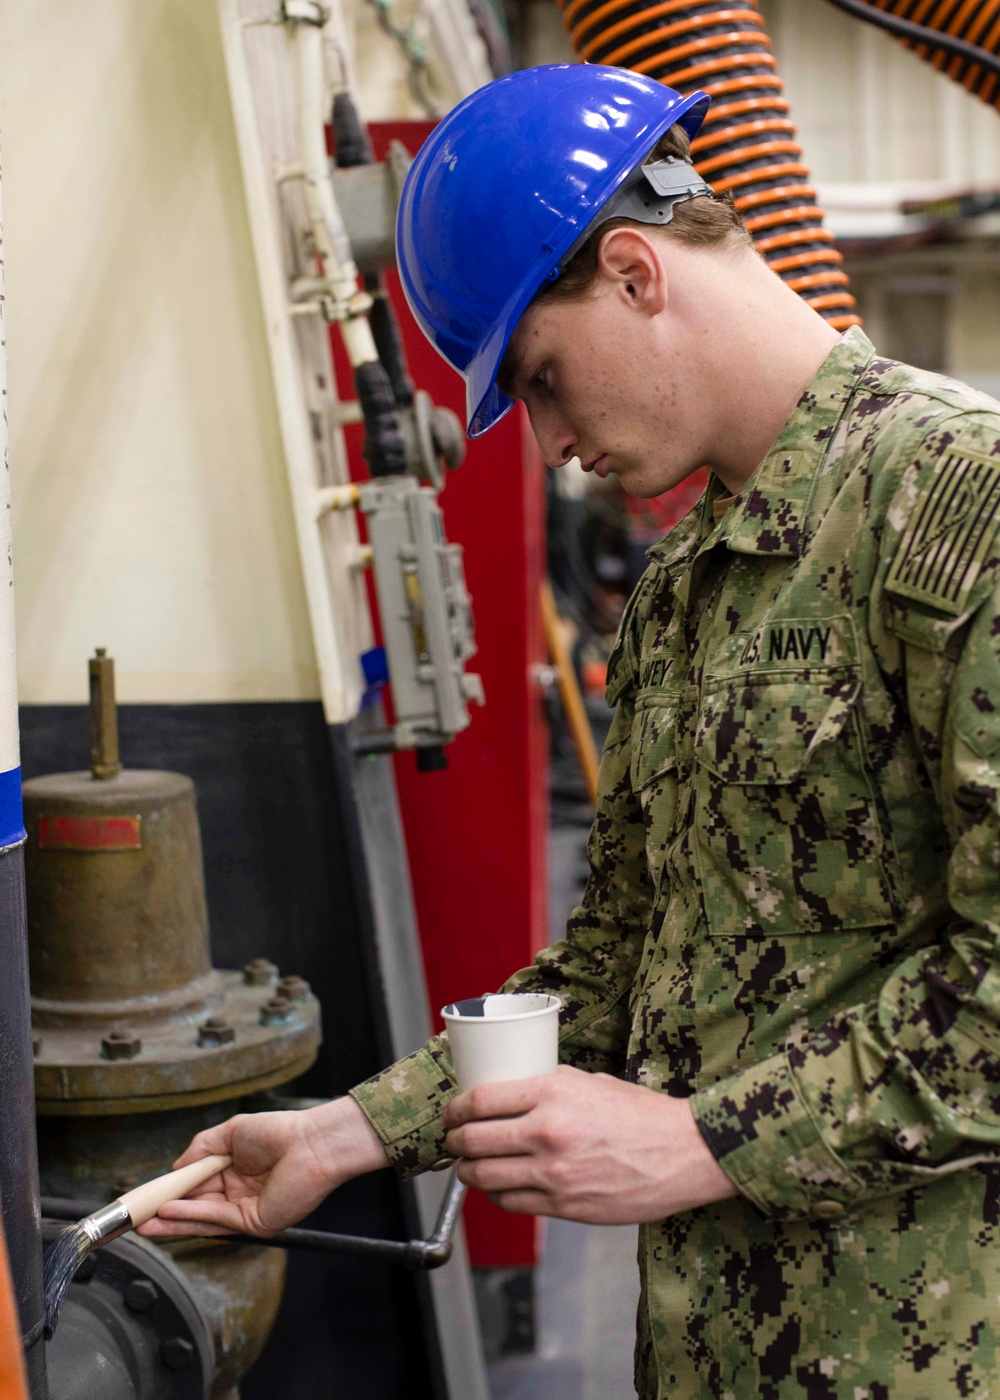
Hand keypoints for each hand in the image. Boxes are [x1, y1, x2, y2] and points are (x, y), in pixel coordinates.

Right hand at [137, 1097, 388, 1238]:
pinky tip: (167, 1214)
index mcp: (234, 1172)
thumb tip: (175, 1168)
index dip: (170, 1192)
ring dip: (170, 1222)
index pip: (195, 1187)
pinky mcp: (252, 1224)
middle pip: (193, 1207)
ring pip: (200, 1219)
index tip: (145, 1196)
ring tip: (141, 1224)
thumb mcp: (231, 1132)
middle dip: (163, 1213)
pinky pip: (214, 1221)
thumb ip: (200, 1149)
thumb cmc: (279, 1132)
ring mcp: (243, 1211)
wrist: (311, 1144)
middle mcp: (237, 1195)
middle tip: (133, 1219)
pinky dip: (189, 1217)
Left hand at [443, 1066, 737, 1224]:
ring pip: (484, 1177)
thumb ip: (547, 1086)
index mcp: (552, 1092)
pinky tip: (499, 1185)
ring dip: (467, 1172)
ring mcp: (553, 1174)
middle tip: (454, 1140)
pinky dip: (495, 1195)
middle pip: (472, 1141)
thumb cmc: (642, 1114)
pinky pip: (510, 1203)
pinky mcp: (563, 1206)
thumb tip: (510, 1091)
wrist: (684, 1153)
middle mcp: (547, 1132)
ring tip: (468, 1165)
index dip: (454, 1109)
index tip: (451, 1113)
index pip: (479, 1101)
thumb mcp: (590, 1082)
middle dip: (454, 1142)